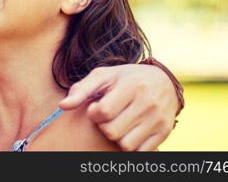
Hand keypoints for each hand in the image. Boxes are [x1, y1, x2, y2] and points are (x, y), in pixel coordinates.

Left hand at [58, 64, 178, 150]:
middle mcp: (147, 103)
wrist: (163, 80)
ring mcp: (158, 119)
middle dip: (103, 126)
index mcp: (131, 86)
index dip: (94, 113)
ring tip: (118, 123)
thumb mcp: (103, 75)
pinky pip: (140, 151)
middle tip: (107, 116)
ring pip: (126, 144)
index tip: (95, 107)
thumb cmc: (125, 78)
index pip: (104, 112)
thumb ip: (81, 89)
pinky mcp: (164, 132)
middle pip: (112, 131)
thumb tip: (62, 106)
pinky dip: (130, 145)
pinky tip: (128, 131)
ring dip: (116, 137)